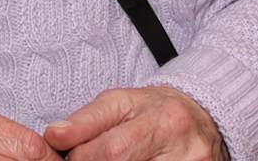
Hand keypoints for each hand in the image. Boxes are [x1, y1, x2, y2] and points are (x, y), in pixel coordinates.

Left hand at [42, 87, 224, 160]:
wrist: (202, 119)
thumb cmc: (156, 110)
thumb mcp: (119, 102)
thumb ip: (86, 121)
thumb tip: (55, 136)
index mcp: (163, 123)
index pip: (111, 152)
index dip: (84, 158)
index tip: (75, 155)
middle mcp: (184, 152)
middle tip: (95, 158)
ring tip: (121, 159)